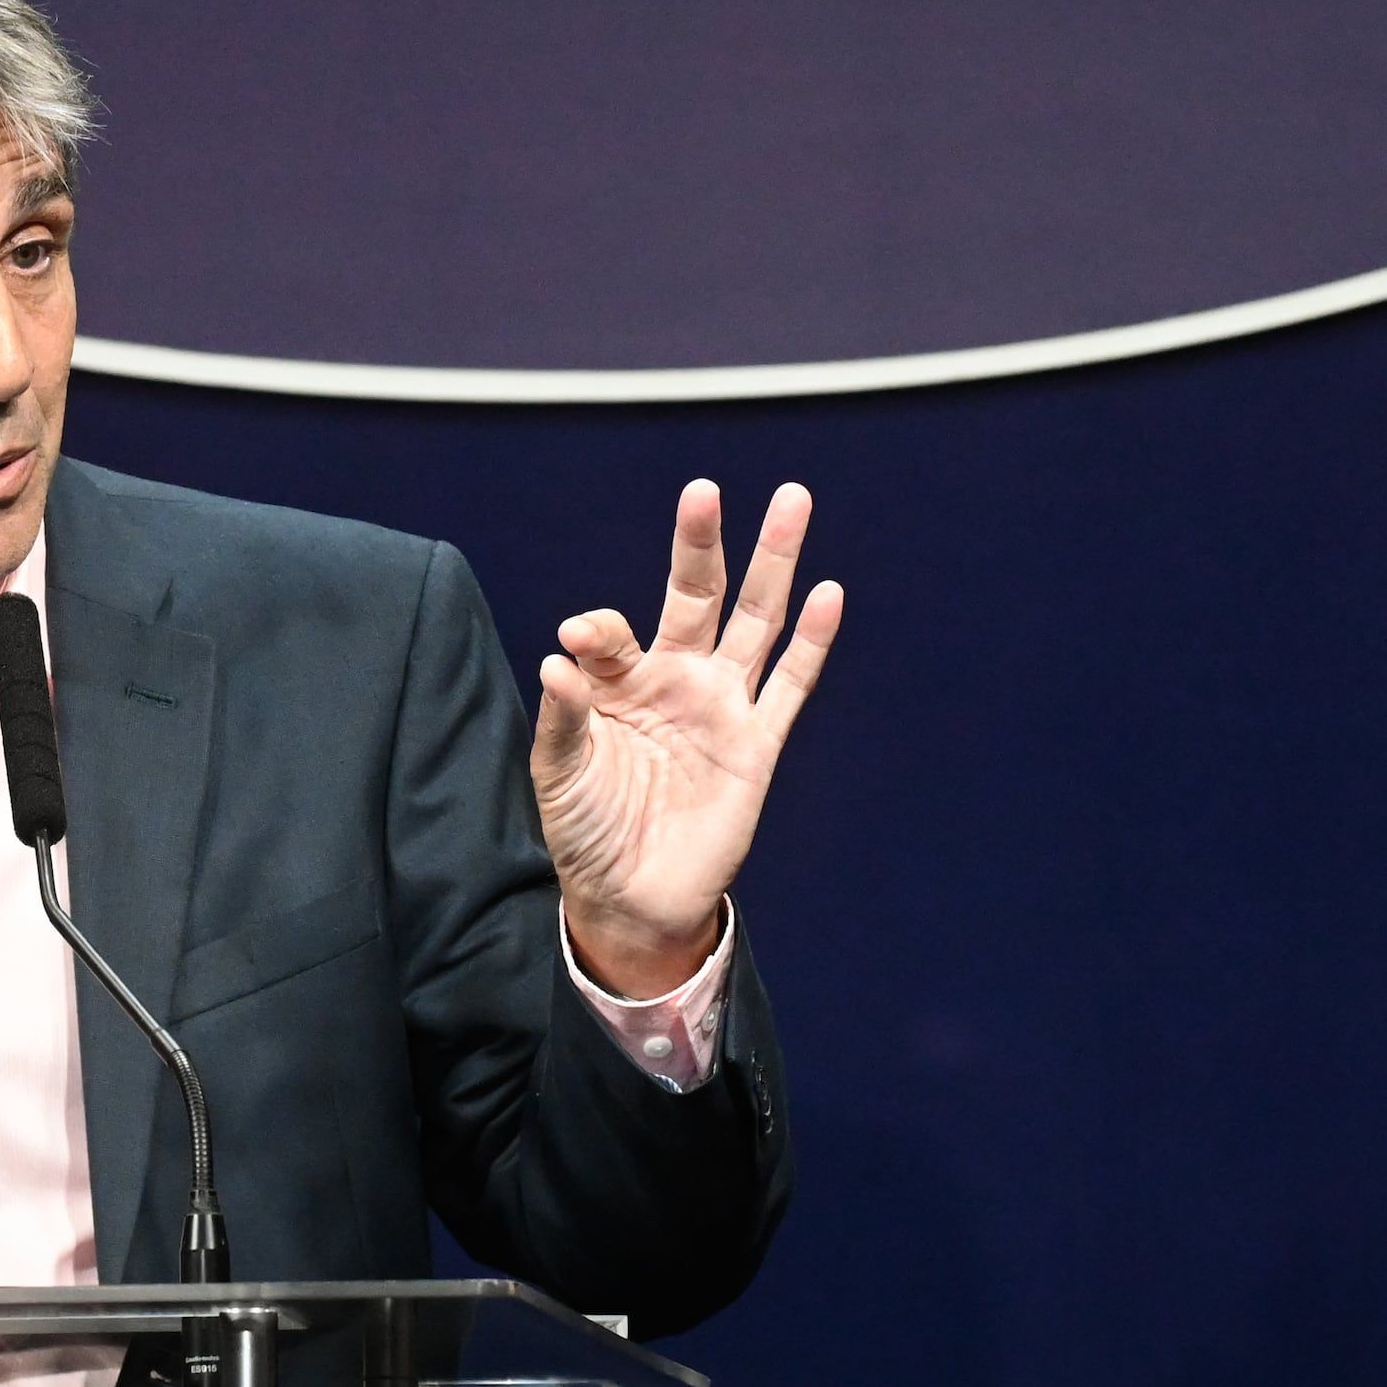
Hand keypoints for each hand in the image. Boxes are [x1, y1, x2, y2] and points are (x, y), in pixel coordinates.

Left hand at [533, 481, 842, 997]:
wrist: (631, 897)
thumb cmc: (586, 827)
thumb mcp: (559, 772)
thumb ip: (563, 716)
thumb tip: (559, 658)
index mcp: (620, 680)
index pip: (615, 633)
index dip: (600, 629)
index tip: (580, 638)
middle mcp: (676, 679)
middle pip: (698, 594)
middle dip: (703, 542)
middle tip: (705, 489)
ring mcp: (721, 707)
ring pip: (755, 620)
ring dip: (774, 563)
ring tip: (793, 500)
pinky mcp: (757, 746)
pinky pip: (789, 685)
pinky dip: (812, 640)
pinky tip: (828, 594)